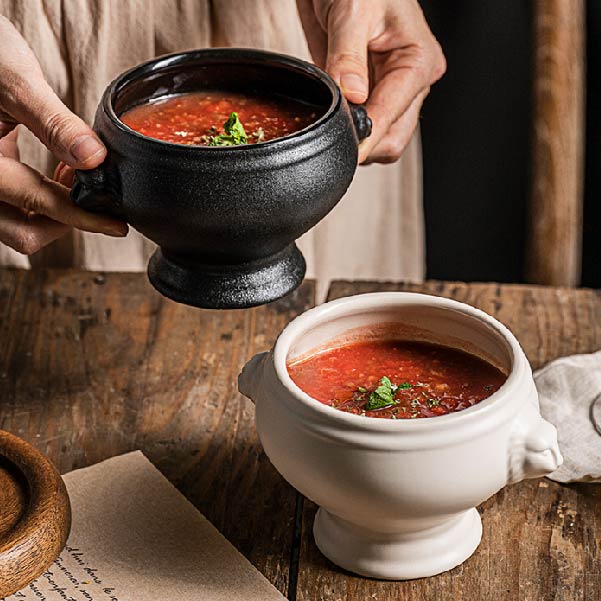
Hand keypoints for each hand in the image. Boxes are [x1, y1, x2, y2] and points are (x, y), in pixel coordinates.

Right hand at [0, 16, 126, 255]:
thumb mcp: (15, 80)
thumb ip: (55, 123)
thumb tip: (94, 157)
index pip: (39, 206)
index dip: (84, 218)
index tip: (116, 225)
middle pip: (25, 233)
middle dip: (66, 221)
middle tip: (94, 195)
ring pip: (20, 224)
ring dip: (55, 212)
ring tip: (75, 176)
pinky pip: (16, 206)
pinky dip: (42, 200)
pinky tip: (61, 173)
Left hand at [297, 0, 445, 163]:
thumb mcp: (352, 10)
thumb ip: (348, 55)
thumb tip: (350, 96)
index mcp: (418, 60)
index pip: (392, 113)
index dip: (367, 135)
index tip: (345, 148)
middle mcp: (411, 81)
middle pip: (393, 137)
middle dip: (364, 143)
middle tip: (331, 136)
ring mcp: (393, 91)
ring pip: (382, 139)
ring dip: (357, 139)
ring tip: (332, 119)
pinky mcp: (374, 95)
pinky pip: (366, 127)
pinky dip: (349, 130)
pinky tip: (335, 115)